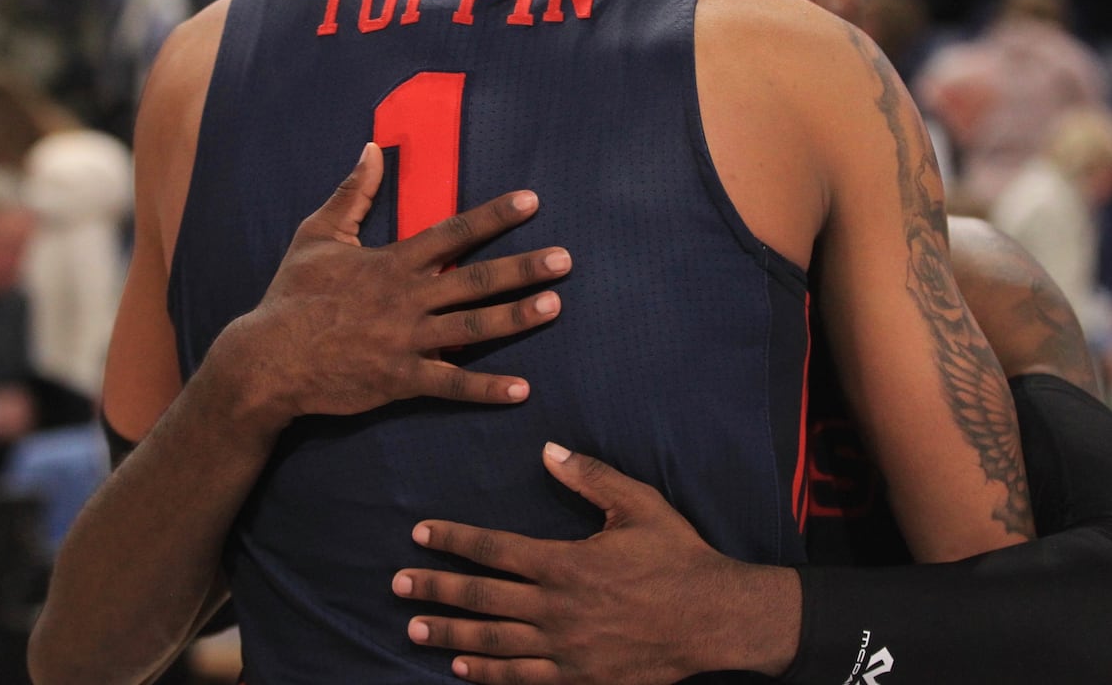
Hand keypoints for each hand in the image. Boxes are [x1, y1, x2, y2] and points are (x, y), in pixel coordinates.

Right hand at [217, 143, 571, 429]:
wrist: (265, 360)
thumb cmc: (293, 295)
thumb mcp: (317, 234)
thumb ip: (353, 193)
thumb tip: (372, 148)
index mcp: (392, 263)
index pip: (453, 232)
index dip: (495, 216)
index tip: (532, 201)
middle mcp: (406, 299)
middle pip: (475, 280)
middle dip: (523, 268)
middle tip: (565, 260)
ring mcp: (405, 341)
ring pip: (472, 328)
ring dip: (517, 318)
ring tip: (555, 306)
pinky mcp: (399, 379)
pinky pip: (450, 385)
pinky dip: (486, 388)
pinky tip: (523, 389)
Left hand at [394, 444, 797, 683]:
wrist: (714, 618)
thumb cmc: (678, 556)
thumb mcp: (640, 505)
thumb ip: (591, 477)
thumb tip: (547, 449)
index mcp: (567, 563)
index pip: (495, 549)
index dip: (453, 540)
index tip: (420, 533)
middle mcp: (557, 608)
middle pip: (481, 597)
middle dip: (435, 588)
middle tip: (398, 583)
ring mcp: (565, 649)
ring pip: (493, 642)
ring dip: (449, 634)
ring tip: (413, 628)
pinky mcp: (579, 678)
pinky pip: (523, 679)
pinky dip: (488, 674)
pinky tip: (463, 669)